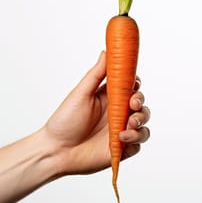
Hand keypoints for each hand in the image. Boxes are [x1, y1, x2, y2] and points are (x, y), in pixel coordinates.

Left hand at [44, 51, 149, 175]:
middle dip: (140, 102)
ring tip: (129, 124)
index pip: (130, 87)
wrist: (56, 151)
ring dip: (141, 121)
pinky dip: (135, 140)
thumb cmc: (65, 120)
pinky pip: (138, 144)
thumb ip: (97, 74)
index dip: (135, 85)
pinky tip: (122, 138)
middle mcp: (117, 114)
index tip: (134, 84)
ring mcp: (121, 131)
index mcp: (109, 98)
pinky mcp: (122, 149)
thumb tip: (107, 51)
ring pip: (143, 124)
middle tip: (132, 105)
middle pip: (140, 104)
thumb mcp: (81, 93)